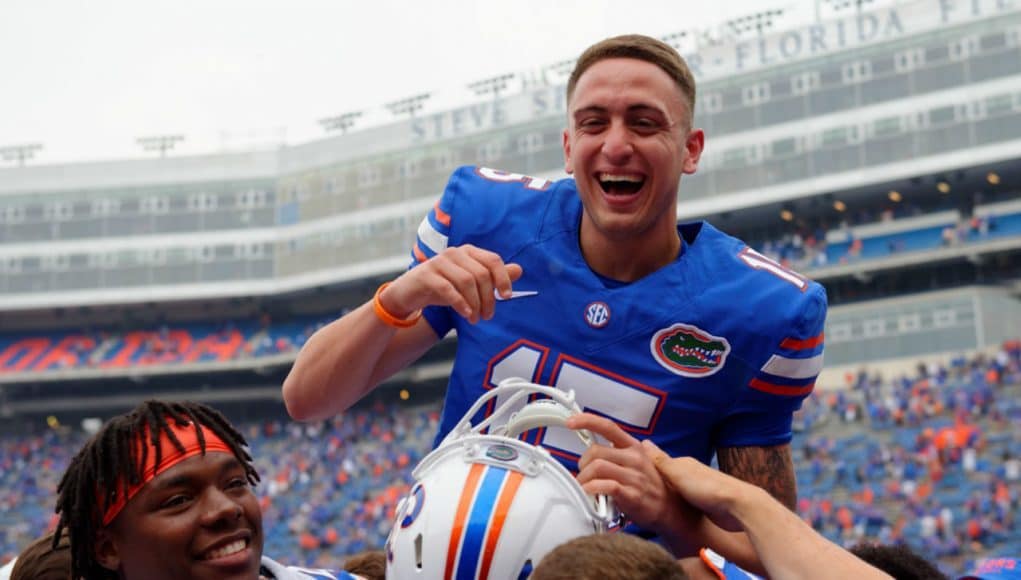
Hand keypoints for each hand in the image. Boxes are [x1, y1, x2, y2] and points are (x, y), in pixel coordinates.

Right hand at [381, 244, 522, 323]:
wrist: (409, 293)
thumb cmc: (443, 287)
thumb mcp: (469, 282)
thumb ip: (493, 276)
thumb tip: (519, 269)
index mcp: (468, 252)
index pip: (493, 260)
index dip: (503, 278)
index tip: (507, 297)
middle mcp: (454, 253)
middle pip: (481, 274)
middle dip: (488, 298)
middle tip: (487, 316)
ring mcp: (438, 262)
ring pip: (466, 281)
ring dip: (475, 303)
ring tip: (475, 319)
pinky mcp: (426, 275)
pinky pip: (448, 289)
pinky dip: (460, 303)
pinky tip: (466, 314)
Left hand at [567, 413, 684, 535]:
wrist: (671, 509)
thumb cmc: (650, 487)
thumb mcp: (636, 463)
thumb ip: (617, 454)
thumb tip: (593, 450)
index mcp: (633, 447)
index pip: (608, 427)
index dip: (587, 421)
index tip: (570, 422)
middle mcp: (635, 458)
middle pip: (596, 451)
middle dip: (582, 464)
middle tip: (583, 475)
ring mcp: (634, 476)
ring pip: (597, 467)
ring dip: (584, 478)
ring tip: (585, 487)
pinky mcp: (633, 495)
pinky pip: (605, 486)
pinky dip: (592, 489)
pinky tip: (590, 494)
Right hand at [643, 440, 745, 532]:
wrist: (737, 507)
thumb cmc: (709, 488)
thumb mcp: (679, 473)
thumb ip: (660, 461)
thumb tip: (643, 442)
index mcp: (682, 464)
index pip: (657, 463)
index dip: (642, 467)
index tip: (628, 471)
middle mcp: (689, 475)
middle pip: (664, 477)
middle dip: (651, 482)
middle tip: (633, 488)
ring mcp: (696, 491)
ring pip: (672, 491)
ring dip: (662, 494)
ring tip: (646, 501)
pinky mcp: (702, 506)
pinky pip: (681, 504)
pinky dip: (673, 505)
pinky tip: (666, 511)